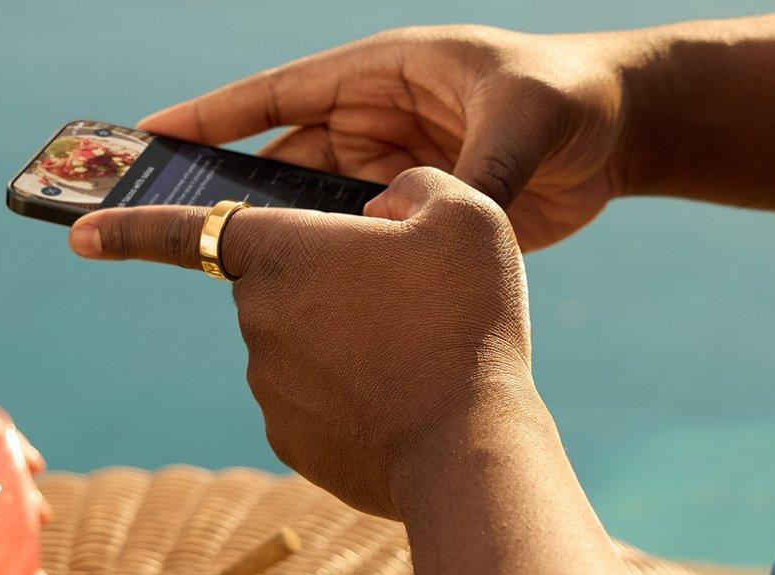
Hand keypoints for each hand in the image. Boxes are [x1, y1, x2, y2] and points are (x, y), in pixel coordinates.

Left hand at [68, 169, 535, 517]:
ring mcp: (269, 388)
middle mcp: (256, 320)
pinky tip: (406, 404)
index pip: (185, 229)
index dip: (129, 228)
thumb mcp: (465, 215)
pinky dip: (355, 399)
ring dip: (348, 344)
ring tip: (421, 356)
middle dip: (331, 285)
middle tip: (409, 301)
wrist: (470, 449)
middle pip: (282, 285)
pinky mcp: (292, 442)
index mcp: (281, 251)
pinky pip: (318, 402)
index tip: (80, 234)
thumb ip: (413, 187)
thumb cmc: (466, 321)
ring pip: (304, 346)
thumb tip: (384, 210)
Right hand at [139, 25, 632, 250]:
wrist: (625, 132)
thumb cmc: (571, 99)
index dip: (213, 115)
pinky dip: (328, 267)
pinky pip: (357, 240)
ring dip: (276, 237)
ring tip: (218, 274)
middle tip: (162, 226)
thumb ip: (473, 173)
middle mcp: (378, 118)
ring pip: (314, 207)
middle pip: (282, 157)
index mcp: (386, 73)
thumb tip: (425, 224)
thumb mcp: (522, 123)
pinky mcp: (418, 213)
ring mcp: (395, 167)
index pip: (281, 94)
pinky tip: (295, 302)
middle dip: (227, 189)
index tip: (148, 136)